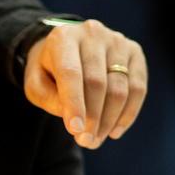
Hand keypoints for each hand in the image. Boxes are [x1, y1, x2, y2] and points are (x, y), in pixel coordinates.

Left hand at [25, 19, 147, 148]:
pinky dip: (128, 113)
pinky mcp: (134, 51)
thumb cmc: (49, 70)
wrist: (67, 48)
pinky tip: (115, 130)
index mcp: (63, 37)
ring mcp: (117, 40)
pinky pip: (138, 87)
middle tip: (86, 142)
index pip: (71, 73)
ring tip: (97, 139)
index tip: (75, 130)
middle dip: (93, 117)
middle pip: (97, 82)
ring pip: (119, 87)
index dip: (74, 104)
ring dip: (109, 120)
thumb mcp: (36, 83)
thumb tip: (76, 118)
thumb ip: (49, 98)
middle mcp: (92, 33)